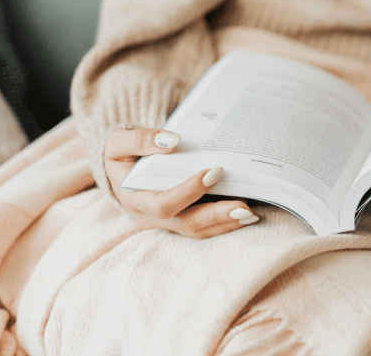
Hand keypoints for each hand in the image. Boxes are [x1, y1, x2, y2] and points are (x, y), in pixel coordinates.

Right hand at [104, 128, 258, 237]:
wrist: (118, 167)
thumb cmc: (121, 153)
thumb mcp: (118, 142)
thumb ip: (140, 140)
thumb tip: (171, 140)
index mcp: (135, 197)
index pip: (164, 203)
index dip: (190, 191)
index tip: (215, 171)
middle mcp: (150, 216)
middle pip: (187, 223)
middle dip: (218, 215)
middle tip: (246, 207)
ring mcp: (165, 223)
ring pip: (198, 229)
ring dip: (226, 224)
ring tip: (252, 214)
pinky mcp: (178, 221)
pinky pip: (202, 228)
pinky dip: (224, 224)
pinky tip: (246, 215)